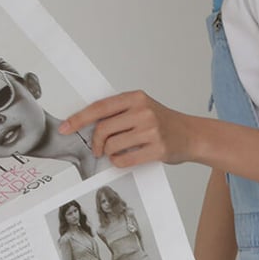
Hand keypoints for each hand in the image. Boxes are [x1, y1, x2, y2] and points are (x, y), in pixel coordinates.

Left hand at [58, 91, 195, 167]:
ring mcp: (151, 130)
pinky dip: (119, 162)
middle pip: (103, 129)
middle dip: (96, 142)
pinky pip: (125, 159)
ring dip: (109, 153)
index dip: (79, 118)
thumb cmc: (164, 123)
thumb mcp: (142, 107)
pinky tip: (122, 159)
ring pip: (113, 145)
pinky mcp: (158, 149)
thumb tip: (88, 125)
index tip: (66, 127)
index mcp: (136, 98)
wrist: (192, 135)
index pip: (99, 107)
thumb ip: (119, 113)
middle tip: (98, 149)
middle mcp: (143, 111)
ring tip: (116, 153)